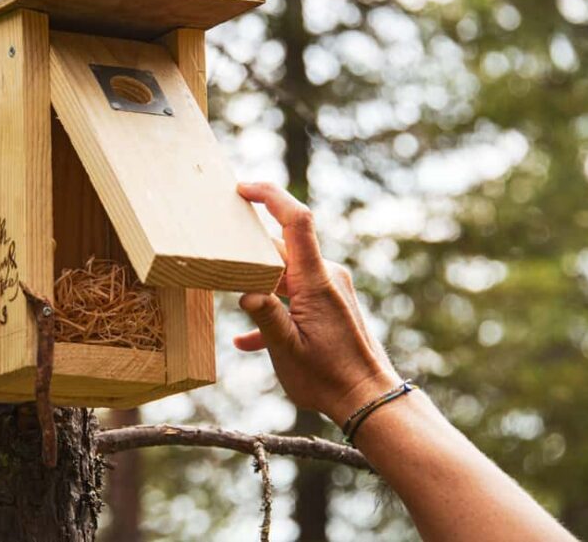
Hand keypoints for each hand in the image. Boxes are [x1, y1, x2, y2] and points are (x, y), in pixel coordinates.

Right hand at [234, 182, 399, 424]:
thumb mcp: (287, 351)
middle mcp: (325, 276)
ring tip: (231, 301)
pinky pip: (294, 295)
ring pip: (284, 273)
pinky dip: (273, 309)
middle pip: (281, 247)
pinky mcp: (329, 303)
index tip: (241, 189)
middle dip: (249, 252)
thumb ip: (265, 316)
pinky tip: (248, 340)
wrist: (369, 399)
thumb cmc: (328, 378)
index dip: (270, 196)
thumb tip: (244, 291)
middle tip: (219, 259)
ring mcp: (329, 289)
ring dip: (259, 286)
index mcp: (315, 281)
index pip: (295, 221)